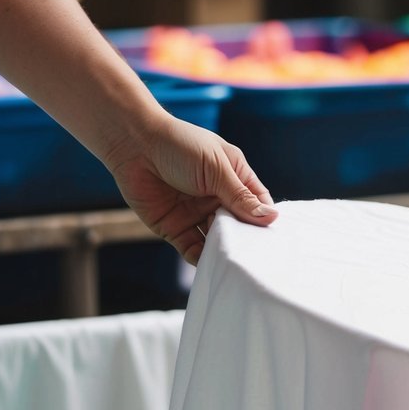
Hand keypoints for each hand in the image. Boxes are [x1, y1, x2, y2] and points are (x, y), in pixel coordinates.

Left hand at [108, 113, 276, 263]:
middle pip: (240, 227)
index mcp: (233, 178)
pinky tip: (211, 265)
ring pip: (217, 241)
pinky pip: (193, 250)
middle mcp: (217, 199)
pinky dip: (202, 259)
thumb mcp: (217, 169)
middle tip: (257, 257)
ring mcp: (196, 215)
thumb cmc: (179, 146)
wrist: (133, 145)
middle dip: (246, 240)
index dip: (266, 220)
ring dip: (224, 251)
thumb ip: (241, 197)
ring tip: (234, 261)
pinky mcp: (175, 229)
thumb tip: (271, 218)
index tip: (275, 239)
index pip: (257, 204)